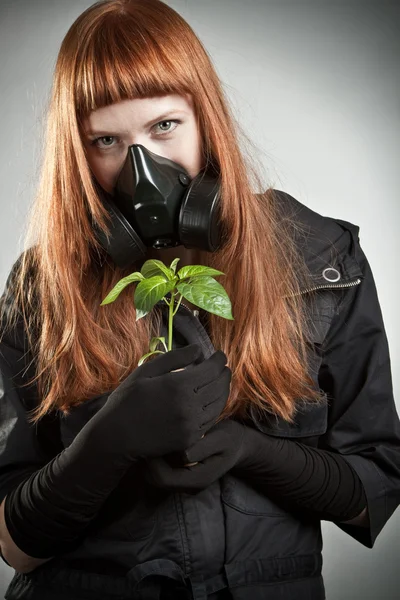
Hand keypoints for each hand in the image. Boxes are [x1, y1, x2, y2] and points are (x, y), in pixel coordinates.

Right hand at [84, 343, 231, 459]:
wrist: (117, 437)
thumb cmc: (127, 399)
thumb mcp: (146, 371)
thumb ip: (174, 358)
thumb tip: (198, 349)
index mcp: (178, 385)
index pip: (211, 369)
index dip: (219, 360)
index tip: (220, 355)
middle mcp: (189, 405)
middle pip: (218, 386)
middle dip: (224, 374)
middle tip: (223, 367)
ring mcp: (191, 424)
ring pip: (218, 404)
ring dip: (223, 390)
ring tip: (221, 382)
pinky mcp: (190, 439)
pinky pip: (211, 420)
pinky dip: (215, 407)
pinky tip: (211, 401)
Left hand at [144, 419, 250, 492]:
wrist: (239, 445)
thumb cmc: (230, 438)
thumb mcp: (221, 438)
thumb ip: (202, 447)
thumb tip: (181, 453)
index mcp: (198, 479)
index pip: (163, 478)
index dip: (152, 462)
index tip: (151, 439)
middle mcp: (189, 486)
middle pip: (155, 480)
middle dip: (147, 461)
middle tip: (148, 437)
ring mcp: (185, 483)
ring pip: (155, 477)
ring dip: (151, 460)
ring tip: (155, 438)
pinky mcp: (182, 476)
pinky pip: (162, 472)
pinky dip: (157, 460)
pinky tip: (162, 442)